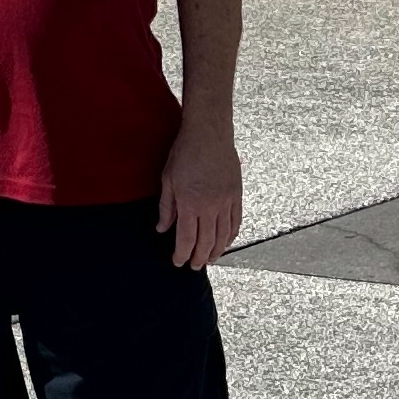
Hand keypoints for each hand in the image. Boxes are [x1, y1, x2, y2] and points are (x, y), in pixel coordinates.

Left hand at [158, 113, 242, 270]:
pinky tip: (226, 242)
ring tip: (210, 259)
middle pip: (207, 242)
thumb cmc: (185, 152)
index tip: (178, 261)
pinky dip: (231, 236)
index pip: (186, 239)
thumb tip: (162, 228)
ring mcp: (226, 202)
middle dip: (199, 258)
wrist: (209, 133)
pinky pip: (236, 222)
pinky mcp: (237, 195)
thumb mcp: (168, 179)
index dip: (182, 254)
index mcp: (190, 203)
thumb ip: (166, 207)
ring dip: (217, 251)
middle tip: (194, 266)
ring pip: (223, 236)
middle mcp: (210, 206)